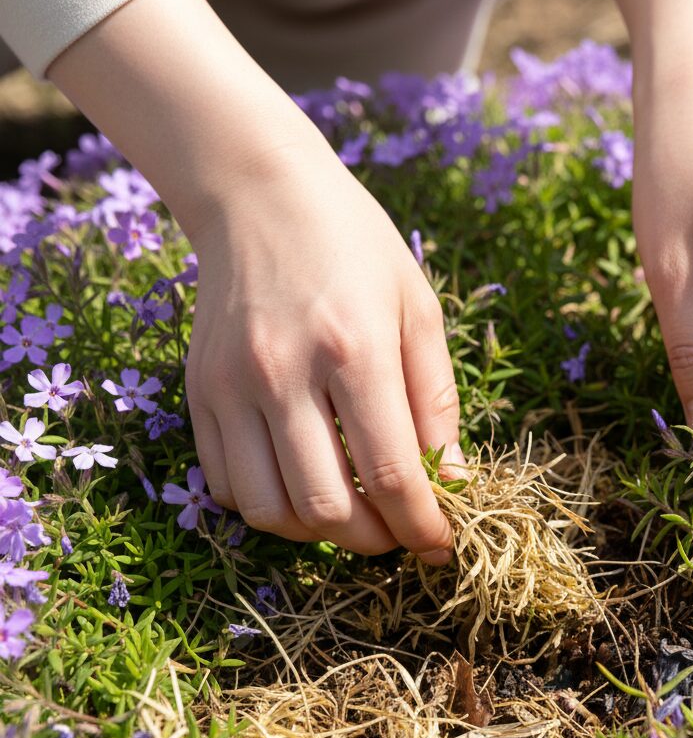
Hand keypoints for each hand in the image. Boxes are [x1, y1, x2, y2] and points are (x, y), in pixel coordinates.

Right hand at [185, 153, 460, 561]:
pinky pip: (225, 484)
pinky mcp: (197, 391)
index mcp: (354, 349)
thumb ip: (436, 401)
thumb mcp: (419, 310)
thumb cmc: (355, 247)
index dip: (420, 526)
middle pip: (326, 506)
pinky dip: (268, 508)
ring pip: (269, 510)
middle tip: (398, 533)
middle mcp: (283, 373)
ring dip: (318, 534)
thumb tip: (449, 483)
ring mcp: (230, 385)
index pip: (389, 474)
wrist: (259, 194)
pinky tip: (300, 487)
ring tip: (352, 517)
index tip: (439, 544)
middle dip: (374, 541)